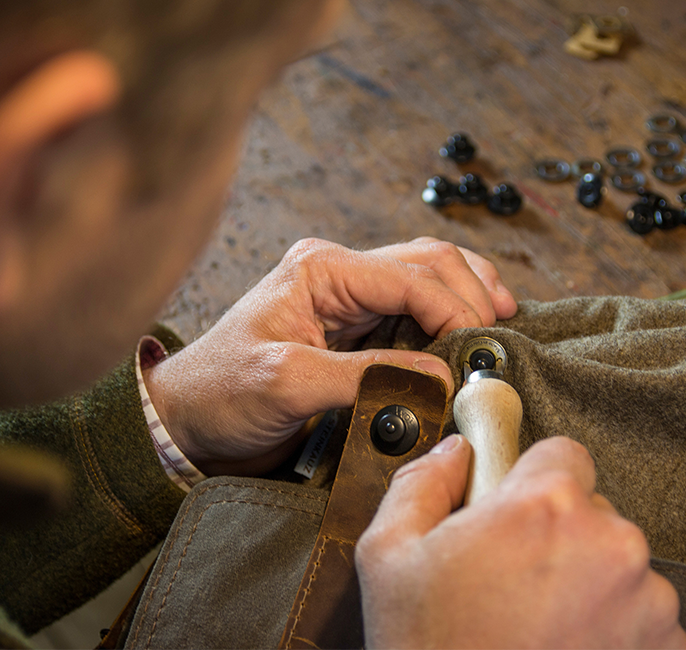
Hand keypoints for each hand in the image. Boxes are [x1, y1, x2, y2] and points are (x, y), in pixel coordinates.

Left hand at [144, 237, 515, 474]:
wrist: (187, 421)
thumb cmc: (219, 392)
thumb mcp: (287, 382)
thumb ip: (366, 375)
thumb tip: (438, 376)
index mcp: (322, 269)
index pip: (411, 275)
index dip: (454, 309)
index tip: (475, 353)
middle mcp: (340, 274)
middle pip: (430, 263)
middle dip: (472, 295)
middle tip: (498, 338)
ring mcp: (350, 299)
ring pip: (430, 280)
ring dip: (468, 300)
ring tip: (499, 330)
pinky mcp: (356, 330)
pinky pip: (415, 312)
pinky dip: (449, 321)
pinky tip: (469, 338)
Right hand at [356, 436, 685, 649]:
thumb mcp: (388, 555)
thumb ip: (422, 483)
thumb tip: (455, 454)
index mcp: (546, 506)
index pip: (562, 452)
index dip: (531, 479)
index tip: (514, 511)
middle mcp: (611, 545)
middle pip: (591, 512)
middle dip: (557, 536)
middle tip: (511, 580)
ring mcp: (647, 603)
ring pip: (618, 566)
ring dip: (588, 585)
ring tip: (536, 625)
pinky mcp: (664, 649)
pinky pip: (644, 619)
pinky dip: (614, 630)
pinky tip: (564, 647)